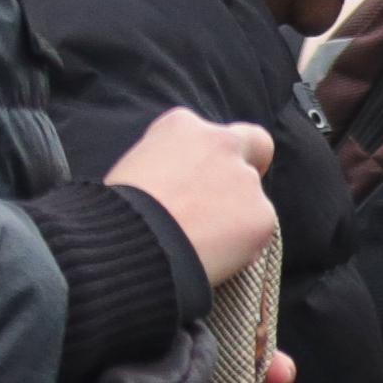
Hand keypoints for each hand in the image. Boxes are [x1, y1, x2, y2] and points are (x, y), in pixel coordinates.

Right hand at [104, 106, 279, 287]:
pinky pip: (257, 231)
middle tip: (234, 197)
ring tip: (202, 241)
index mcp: (182, 126)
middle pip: (253, 145)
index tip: (210, 172)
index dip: (214, 153)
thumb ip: (169, 163)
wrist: (134, 244)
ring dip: (237, 215)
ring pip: (253, 197)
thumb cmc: (120, 212)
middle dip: (252, 163)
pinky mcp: (262, 215)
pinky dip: (242, 246)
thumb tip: (180, 183)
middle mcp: (221, 143)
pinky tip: (212, 256)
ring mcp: (245, 179)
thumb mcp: (135, 168)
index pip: (212, 132)